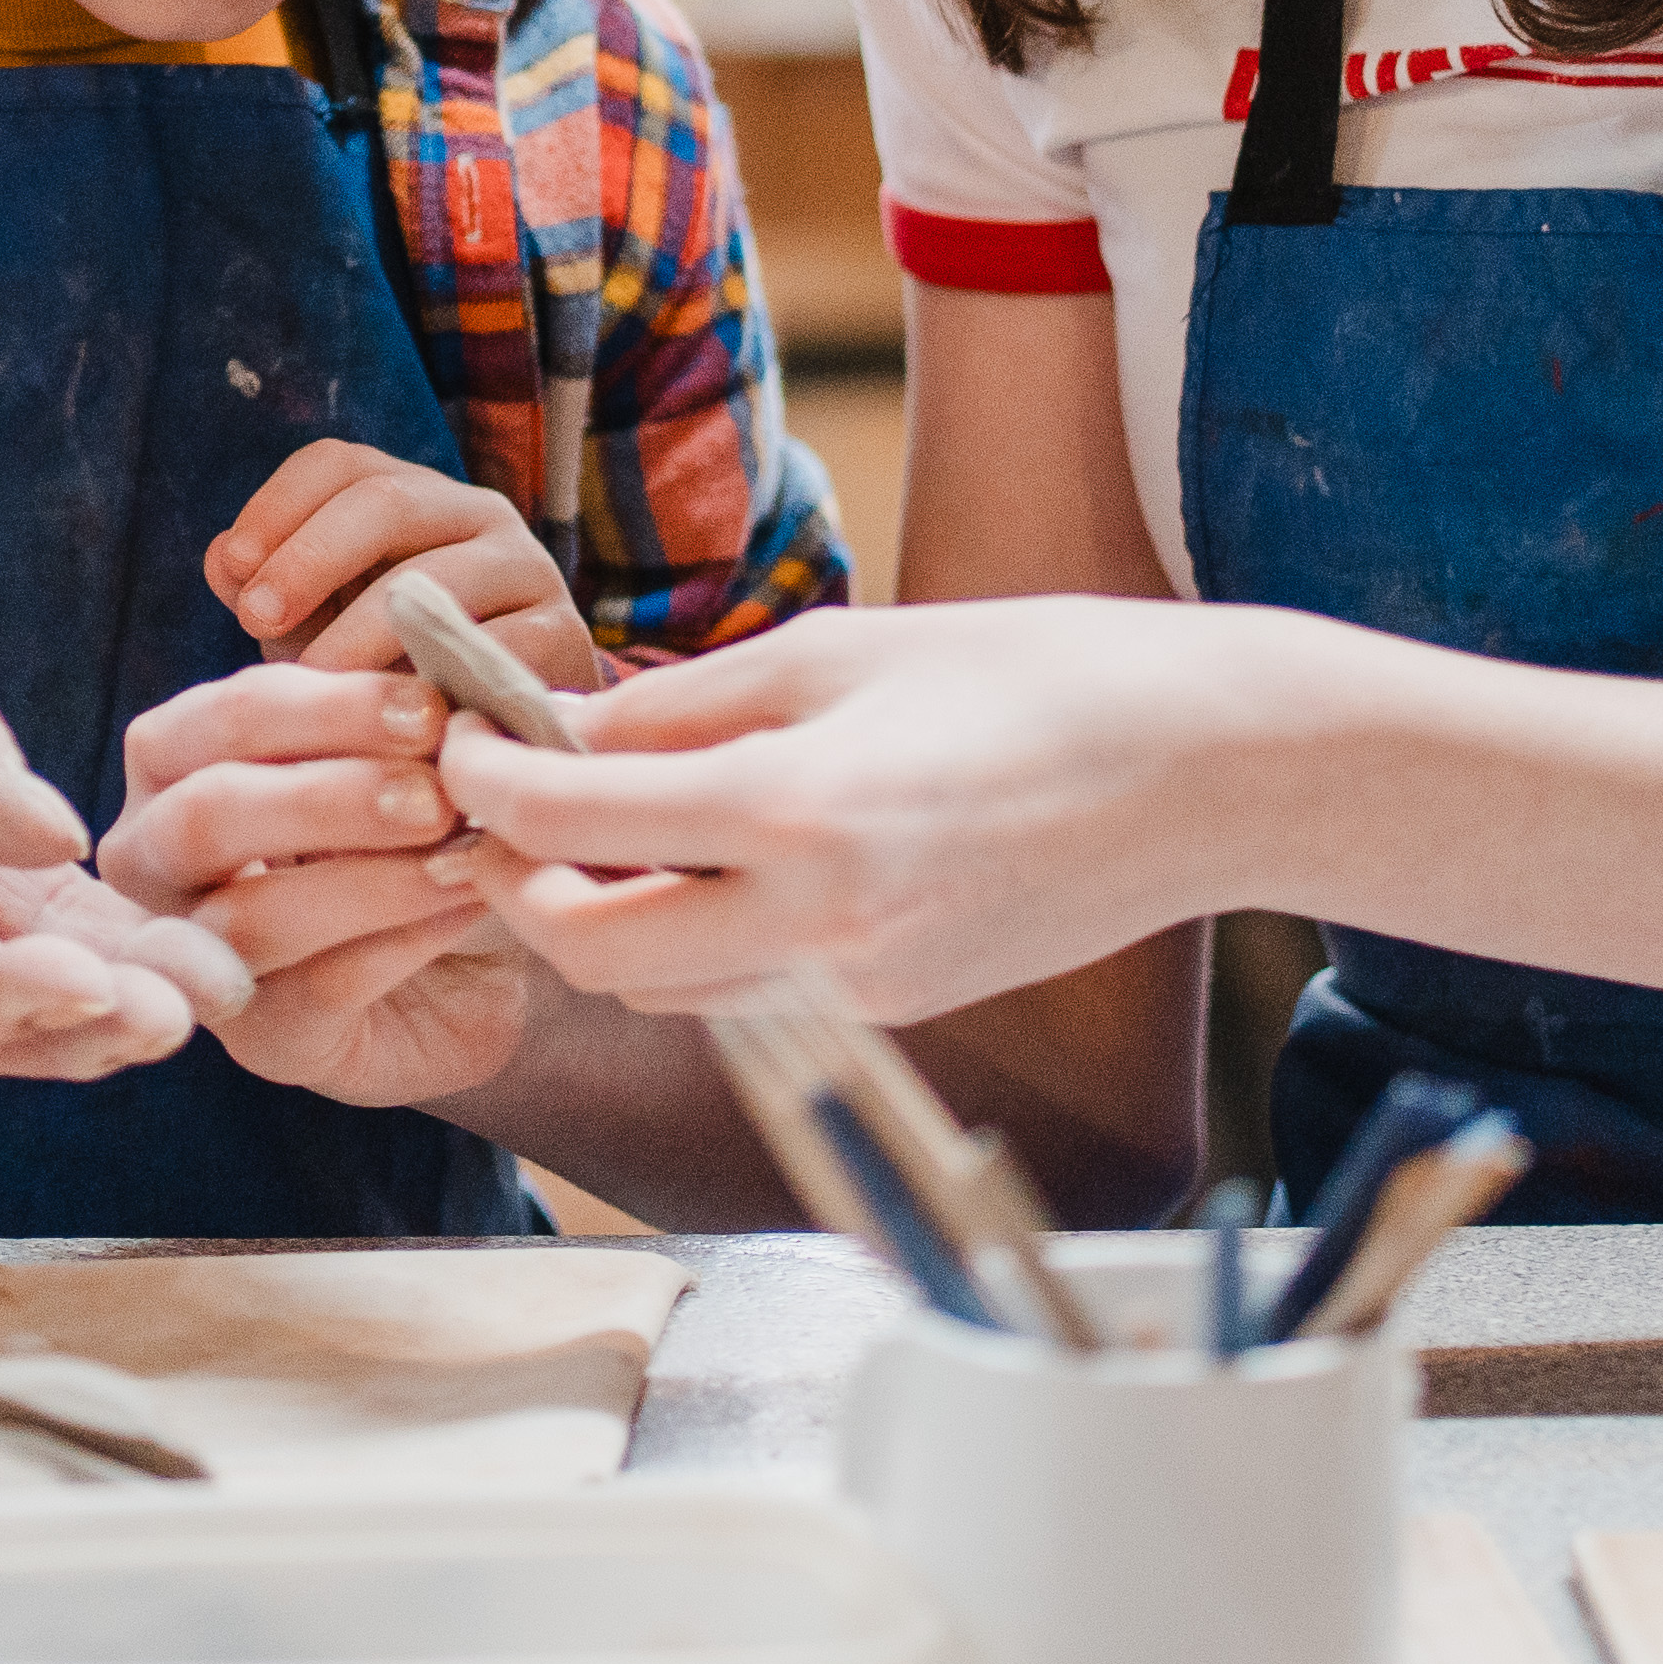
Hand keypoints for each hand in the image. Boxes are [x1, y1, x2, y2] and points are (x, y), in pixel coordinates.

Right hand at [92, 443, 585, 1107]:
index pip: (221, 720)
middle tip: (436, 786)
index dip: (323, 706)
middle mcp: (157, 859)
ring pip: (250, 915)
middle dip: (329, 794)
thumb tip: (446, 649)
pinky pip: (320, 986)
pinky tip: (476, 904)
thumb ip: (398, 700)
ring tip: (467, 851)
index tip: (427, 700)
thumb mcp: (397, 746)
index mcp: (176, 761)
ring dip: (370, 877)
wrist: (462, 958)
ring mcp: (200, 958)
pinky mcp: (268, 1041)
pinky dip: (404, 939)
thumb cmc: (414, 827)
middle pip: (209, 815)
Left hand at [196, 434, 598, 692]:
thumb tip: (225, 558)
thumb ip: (265, 593)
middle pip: (385, 500)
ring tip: (318, 687)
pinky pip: (495, 648)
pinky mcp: (563, 635)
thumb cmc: (387, 678)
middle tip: (257, 621)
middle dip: (310, 558)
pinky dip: (437, 683)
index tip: (234, 571)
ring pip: (437, 576)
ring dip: (363, 633)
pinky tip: (393, 723)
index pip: (335, 463)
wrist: (494, 743)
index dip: (276, 506)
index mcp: (407, 496)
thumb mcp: (317, 631)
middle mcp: (474, 513)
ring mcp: (527, 568)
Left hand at [437, 598, 1247, 1029]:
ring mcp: (858, 989)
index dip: (491, 783)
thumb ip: (687, 706)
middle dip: (521, 885)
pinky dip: (692, 941)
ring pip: (660, 991)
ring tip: (596, 827)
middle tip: (506, 807)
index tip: (462, 740)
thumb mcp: (838, 651)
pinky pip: (744, 995)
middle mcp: (818, 927)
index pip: (575, 823)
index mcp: (797, 815)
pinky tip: (703, 862)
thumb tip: (563, 731)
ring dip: (602, 922)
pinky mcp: (892, 1013)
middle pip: (590, 955)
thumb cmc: (1034, 676)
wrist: (1200, 774)